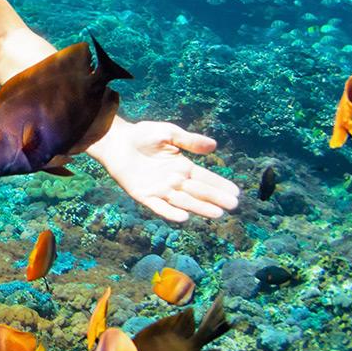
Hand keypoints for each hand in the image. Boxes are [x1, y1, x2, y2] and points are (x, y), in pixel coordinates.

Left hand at [89, 119, 240, 223]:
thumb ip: (189, 140)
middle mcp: (173, 180)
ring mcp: (159, 189)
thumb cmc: (142, 135)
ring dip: (199, 208)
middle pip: (198, 191)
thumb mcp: (168, 133)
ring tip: (217, 213)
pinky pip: (159, 207)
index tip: (236, 193)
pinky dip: (170, 213)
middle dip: (215, 198)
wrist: (115, 140)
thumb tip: (214, 146)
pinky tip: (184, 217)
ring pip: (183, 201)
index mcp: (182, 166)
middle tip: (233, 206)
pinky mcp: (143, 195)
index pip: (205, 178)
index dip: (220, 185)